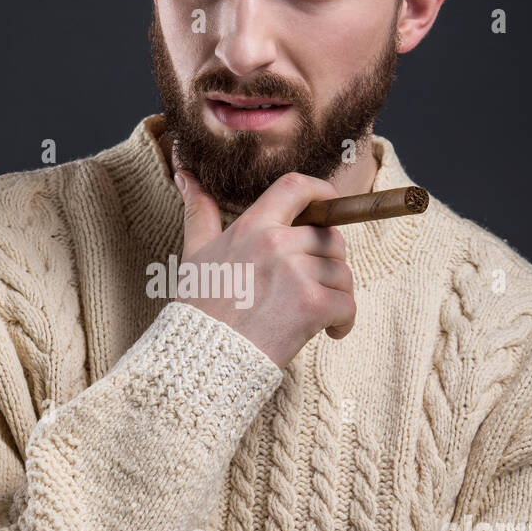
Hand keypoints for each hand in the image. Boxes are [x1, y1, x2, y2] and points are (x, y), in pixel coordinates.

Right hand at [175, 167, 355, 369]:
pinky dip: (343, 322)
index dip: (321, 191)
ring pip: (342, 273)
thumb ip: (198, 212)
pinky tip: (328, 332)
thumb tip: (183, 173)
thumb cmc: (200, 309)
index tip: (330, 203)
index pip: (296, 188)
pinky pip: (348, 304)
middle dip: (329, 263)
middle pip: (330, 238)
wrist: (205, 357)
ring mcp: (296, 273)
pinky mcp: (312, 305)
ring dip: (336, 295)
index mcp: (252, 226)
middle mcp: (276, 243)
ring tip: (314, 315)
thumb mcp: (195, 253)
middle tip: (312, 287)